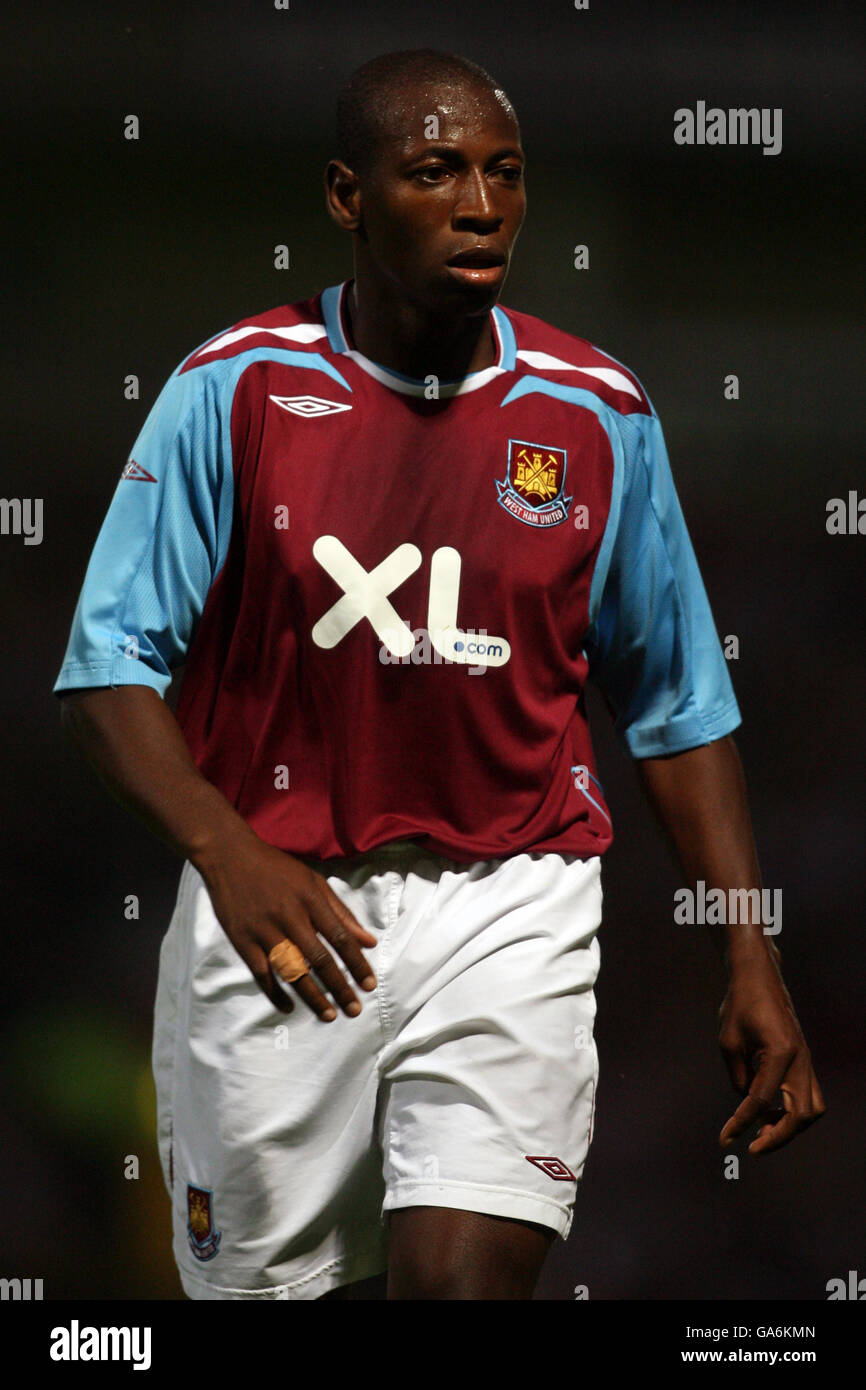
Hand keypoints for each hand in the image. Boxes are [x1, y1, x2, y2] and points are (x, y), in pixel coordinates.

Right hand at [197, 832, 377, 1021]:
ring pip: (292, 970)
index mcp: (310, 899)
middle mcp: (289, 916)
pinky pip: (261, 973)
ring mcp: (263, 930)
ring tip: (329, 1015)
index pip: (339, 937)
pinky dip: (275, 993)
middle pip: (319, 959)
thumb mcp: (313, 882)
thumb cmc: (277, 868)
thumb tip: (369, 941)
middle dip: (339, 987)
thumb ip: (341, 912)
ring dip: (312, 996)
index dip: (357, 964)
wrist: (229, 857)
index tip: (370, 985)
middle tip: (354, 1009)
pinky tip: (289, 1006)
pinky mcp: (242, 940)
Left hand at [718, 945, 824, 1153]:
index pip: (761, 1100)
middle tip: (752, 1147)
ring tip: (762, 1132)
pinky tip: (768, 1114)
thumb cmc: (740, 1004)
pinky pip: (808, 1095)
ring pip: (813, 1108)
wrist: (758, 976)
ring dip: (791, 1126)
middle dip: (779, 1137)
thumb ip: (740, 1078)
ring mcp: (806, 1060)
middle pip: (802, 1115)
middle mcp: (800, 1059)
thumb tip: (748, 1105)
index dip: (741, 1123)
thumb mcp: (729, 1042)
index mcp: (780, 1052)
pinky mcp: (803, 1061)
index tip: (725, 1139)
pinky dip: (792, 1111)